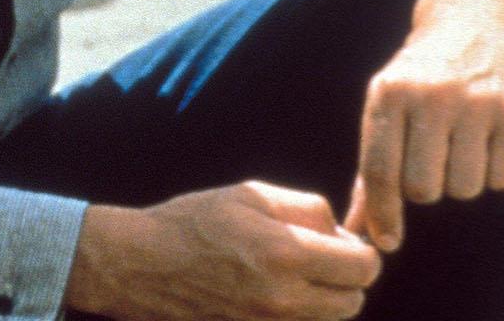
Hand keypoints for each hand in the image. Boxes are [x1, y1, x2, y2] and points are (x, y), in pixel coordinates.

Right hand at [68, 181, 380, 319]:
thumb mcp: (249, 195)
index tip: (338, 242)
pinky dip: (297, 313)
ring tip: (288, 274)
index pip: (365, 267)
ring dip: (323, 298)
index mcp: (286, 254)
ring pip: (330, 319)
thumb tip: (343, 234)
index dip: (358, 251)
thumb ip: (308, 208)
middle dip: (343, 277)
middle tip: (314, 257)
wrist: (139, 266)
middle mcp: (285, 299)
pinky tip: (269, 292)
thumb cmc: (192, 223)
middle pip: (354, 300)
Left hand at [343, 0, 503, 252]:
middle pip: (424, 189)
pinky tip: (485, 141)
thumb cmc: (417, 76)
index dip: (382, 214)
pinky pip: (503, 178)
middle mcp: (430, 97)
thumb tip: (360, 230)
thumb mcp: (384, 105)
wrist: (470, 21)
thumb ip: (372, 167)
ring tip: (457, 146)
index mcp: (388, 94)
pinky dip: (493, 172)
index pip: (380, 170)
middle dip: (425, 189)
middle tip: (429, 161)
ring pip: (465, 188)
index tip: (385, 242)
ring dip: (460, 180)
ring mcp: (477, 103)